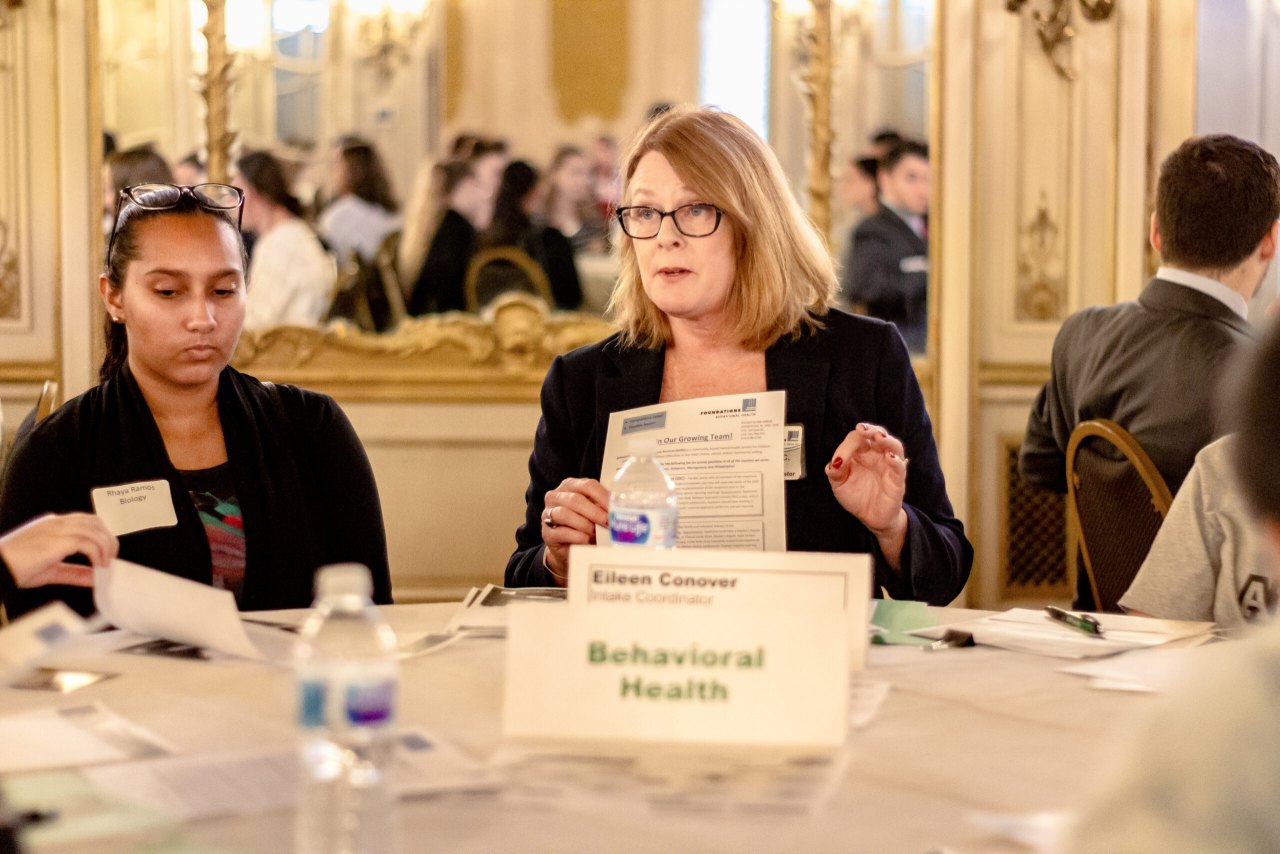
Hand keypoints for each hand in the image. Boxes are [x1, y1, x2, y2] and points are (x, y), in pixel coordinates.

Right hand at [0, 513, 118, 588]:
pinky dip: (97, 554)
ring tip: (105, 564)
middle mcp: (57, 523)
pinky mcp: (56, 540)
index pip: (87, 522)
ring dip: (106, 547)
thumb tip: (96, 577)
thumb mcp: (51, 571)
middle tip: (111, 558)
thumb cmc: (16, 568)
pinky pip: (87, 542)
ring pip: (94, 530)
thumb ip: (74, 572)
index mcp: (53, 525)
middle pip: (95, 522)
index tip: (107, 554)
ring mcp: (56, 529)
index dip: (102, 536)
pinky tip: (97, 566)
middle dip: (108, 539)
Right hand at [541, 478, 609, 585]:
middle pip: (575, 499)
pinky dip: (577, 536)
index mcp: (571, 485)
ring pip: (565, 514)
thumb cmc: (585, 525)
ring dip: (584, 525)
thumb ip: (604, 508)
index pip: (587, 485)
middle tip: (607, 523)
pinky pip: (560, 531)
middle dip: (595, 512)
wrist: (570, 548)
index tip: (614, 509)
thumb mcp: (595, 513)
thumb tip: (620, 511)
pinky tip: (586, 540)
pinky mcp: (546, 532)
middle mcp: (556, 496)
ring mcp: (548, 513)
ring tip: (596, 533)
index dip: (602, 497)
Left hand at [825, 423, 908, 562]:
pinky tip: (889, 458)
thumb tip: (835, 462)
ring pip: (894, 446)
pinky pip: (900, 467)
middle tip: (862, 429)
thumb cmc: (856, 496)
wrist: (870, 517)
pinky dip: (896, 461)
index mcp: (862, 453)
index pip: (856, 439)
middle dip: (870, 430)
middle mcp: (877, 455)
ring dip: (887, 440)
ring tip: (878, 437)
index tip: (839, 460)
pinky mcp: (897, 479)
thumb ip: (835, 472)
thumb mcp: (839, 484)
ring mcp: (889, 465)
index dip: (848, 445)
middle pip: (878, 434)